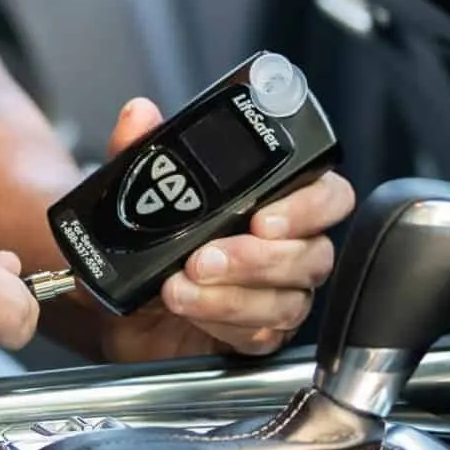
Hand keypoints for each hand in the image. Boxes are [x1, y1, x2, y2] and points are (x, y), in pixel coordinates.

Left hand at [93, 98, 355, 361]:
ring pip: (287, 299)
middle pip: (312, 254)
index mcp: (278, 200)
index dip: (310, 206)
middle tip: (206, 256)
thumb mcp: (137, 189)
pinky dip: (220, 320)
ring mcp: (278, 294)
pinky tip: (188, 306)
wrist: (121, 302)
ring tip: (180, 285)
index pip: (328, 196)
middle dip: (257, 258)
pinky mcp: (258, 334)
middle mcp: (289, 248)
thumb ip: (141, 148)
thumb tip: (139, 114)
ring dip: (231, 293)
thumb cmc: (150, 241)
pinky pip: (260, 334)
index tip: (266, 215)